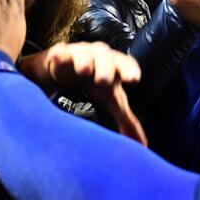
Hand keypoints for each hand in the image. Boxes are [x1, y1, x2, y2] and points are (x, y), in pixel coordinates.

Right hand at [19, 42, 146, 145]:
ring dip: (84, 61)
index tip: (134, 80)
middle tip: (104, 80)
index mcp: (116, 65)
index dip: (130, 70)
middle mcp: (99, 56)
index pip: (126, 64)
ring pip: (83, 54)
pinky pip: (60, 54)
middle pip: (105, 58)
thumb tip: (142, 145)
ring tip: (84, 70)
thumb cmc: (96, 83)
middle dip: (105, 68)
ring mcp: (79, 54)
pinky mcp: (60, 55)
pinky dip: (59, 57)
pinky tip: (57, 60)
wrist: (69, 67)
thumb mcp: (112, 100)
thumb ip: (127, 120)